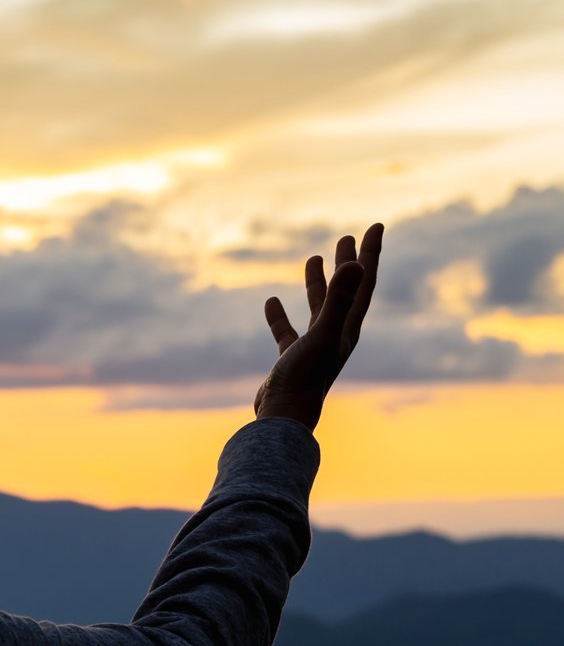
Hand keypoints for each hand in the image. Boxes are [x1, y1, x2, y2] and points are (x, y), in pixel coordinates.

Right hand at [253, 222, 383, 431]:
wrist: (285, 418)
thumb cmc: (305, 378)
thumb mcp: (322, 333)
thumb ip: (339, 298)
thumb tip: (357, 263)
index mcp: (348, 327)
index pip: (364, 282)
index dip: (370, 253)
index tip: (375, 226)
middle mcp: (336, 335)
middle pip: (346, 292)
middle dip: (349, 263)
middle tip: (348, 236)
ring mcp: (314, 348)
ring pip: (318, 308)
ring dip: (318, 283)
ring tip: (314, 258)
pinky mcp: (292, 360)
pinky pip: (287, 331)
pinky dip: (280, 315)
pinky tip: (270, 301)